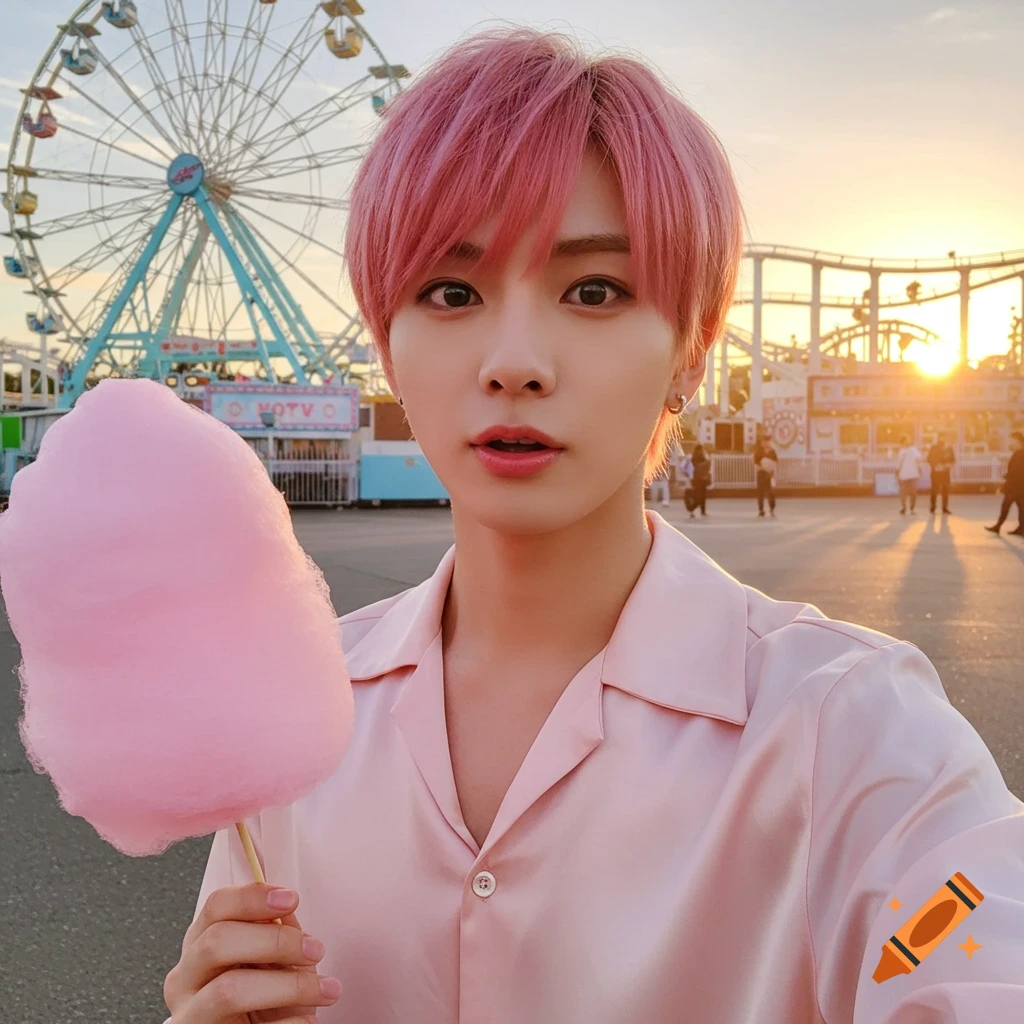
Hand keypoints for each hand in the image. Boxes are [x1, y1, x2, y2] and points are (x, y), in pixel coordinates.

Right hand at [163, 883, 341, 1023]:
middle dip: (274, 941)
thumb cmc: (260, 998)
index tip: (290, 899)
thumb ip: (273, 930)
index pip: (215, 907)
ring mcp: (191, 1015)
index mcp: (199, 946)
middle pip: (216, 942)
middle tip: (314, 950)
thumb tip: (287, 909)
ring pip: (229, 990)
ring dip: (288, 986)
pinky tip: (308, 1018)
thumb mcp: (266, 958)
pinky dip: (289, 1023)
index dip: (252, 897)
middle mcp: (186, 979)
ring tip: (325, 989)